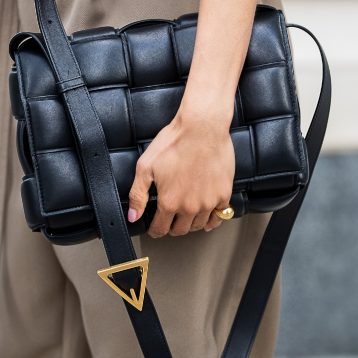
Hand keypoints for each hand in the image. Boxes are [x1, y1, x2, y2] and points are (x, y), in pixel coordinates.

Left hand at [126, 111, 234, 237]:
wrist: (202, 127)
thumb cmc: (174, 142)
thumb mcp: (146, 166)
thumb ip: (138, 195)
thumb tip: (133, 216)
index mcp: (169, 202)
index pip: (160, 229)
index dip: (154, 230)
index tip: (154, 228)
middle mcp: (190, 207)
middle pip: (180, 230)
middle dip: (171, 227)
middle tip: (169, 220)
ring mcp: (209, 202)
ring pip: (199, 226)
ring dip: (190, 224)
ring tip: (185, 216)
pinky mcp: (224, 194)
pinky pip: (219, 216)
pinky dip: (212, 219)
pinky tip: (207, 216)